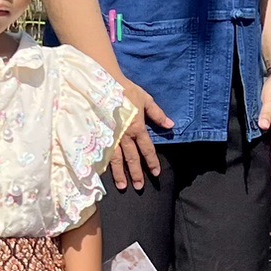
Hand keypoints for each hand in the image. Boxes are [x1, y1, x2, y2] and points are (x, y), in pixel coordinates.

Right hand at [107, 77, 173, 191]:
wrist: (102, 84)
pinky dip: (105, 165)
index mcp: (137, 127)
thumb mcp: (145, 99)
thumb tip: (170, 125)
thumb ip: (157, 114)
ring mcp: (111, 137)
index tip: (155, 173)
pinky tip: (105, 174)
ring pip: (117, 160)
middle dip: (136, 174)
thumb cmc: (125, 89)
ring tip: (123, 186)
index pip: (147, 149)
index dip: (151, 162)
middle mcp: (125, 135)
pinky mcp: (99, 135)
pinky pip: (103, 153)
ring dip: (120, 174)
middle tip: (139, 187)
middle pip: (132, 159)